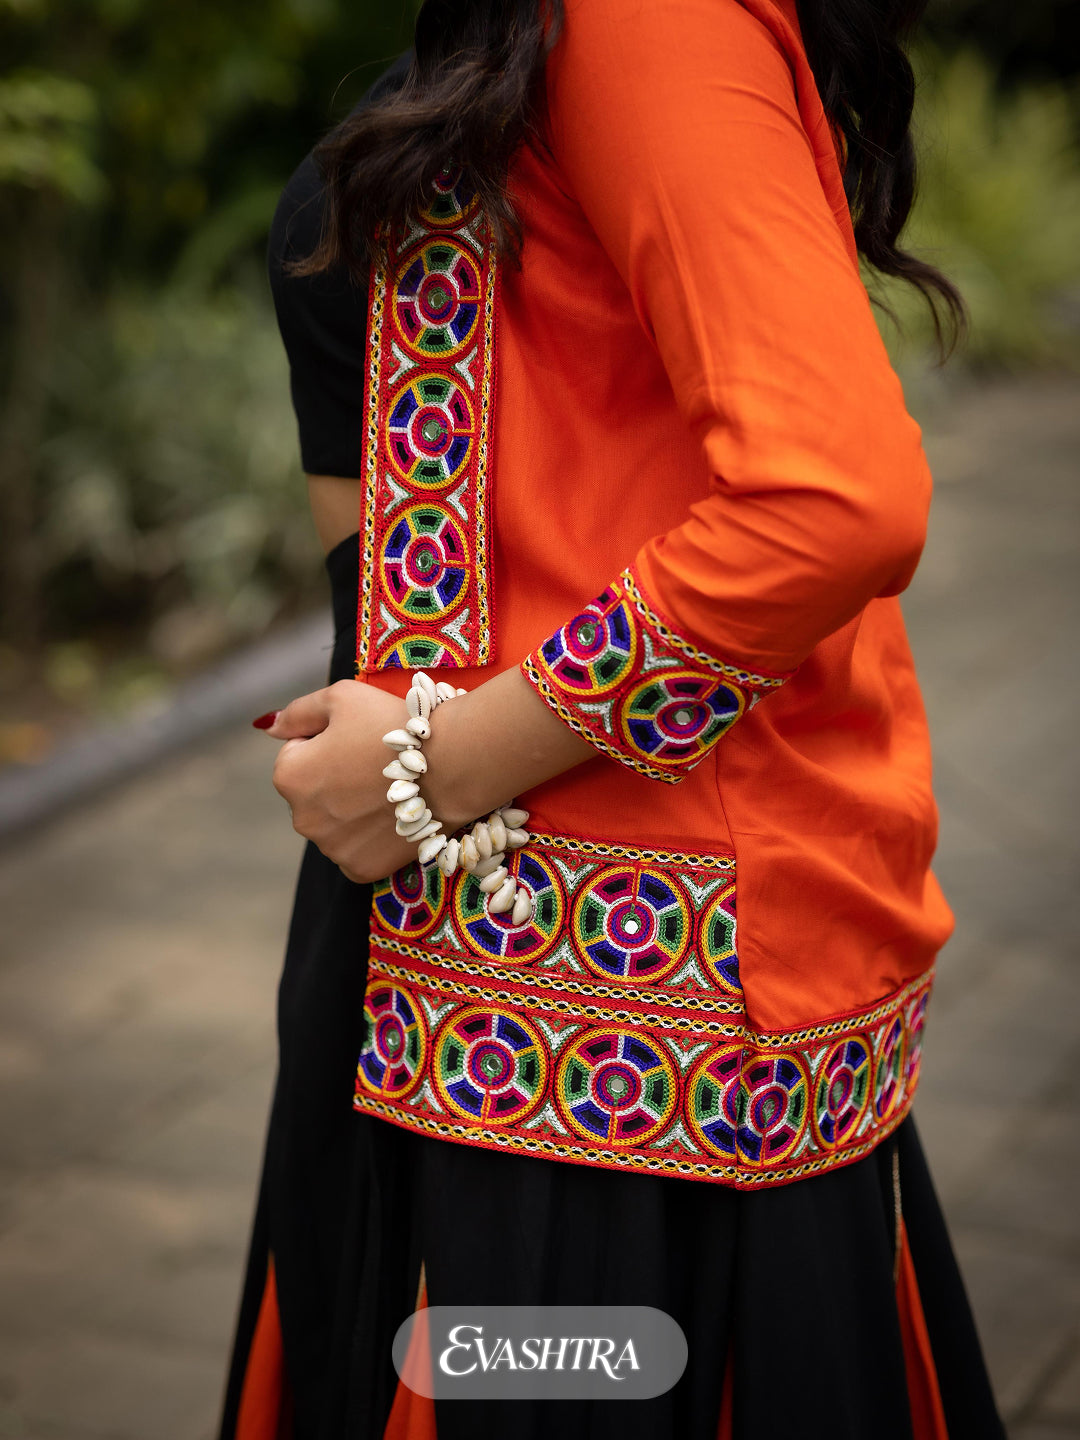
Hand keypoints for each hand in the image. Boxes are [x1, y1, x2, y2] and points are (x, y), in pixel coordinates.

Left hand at [260, 669, 596, 885]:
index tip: (361, 739)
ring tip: (389, 790)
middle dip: (336, 778)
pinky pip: (355, 850)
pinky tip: (392, 817)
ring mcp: (331, 849)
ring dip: (352, 809)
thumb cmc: (394, 724)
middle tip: (378, 764)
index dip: (329, 740)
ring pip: (335, 824)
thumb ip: (298, 712)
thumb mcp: (342, 698)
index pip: (297, 753)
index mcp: (289, 775)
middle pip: (314, 793)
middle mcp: (301, 819)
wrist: (452, 765)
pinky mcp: (360, 870)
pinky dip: (369, 838)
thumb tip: (266, 727)